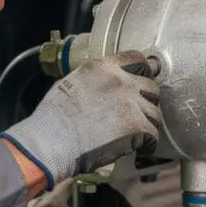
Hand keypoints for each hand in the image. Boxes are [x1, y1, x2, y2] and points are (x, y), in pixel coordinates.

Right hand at [0, 50, 161, 188]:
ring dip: (148, 123)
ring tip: (138, 134)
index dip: (143, 72)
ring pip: (155, 112)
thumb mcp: (70, 84)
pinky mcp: (136, 126)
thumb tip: (104, 86)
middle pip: (151, 86)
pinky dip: (148, 143)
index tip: (142, 83)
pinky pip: (154, 134)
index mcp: (102, 66)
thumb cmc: (52, 119)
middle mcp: (120, 80)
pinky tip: (140, 147)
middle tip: (139, 113)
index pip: (137, 59)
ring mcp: (130, 102)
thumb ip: (94, 80)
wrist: (50, 142)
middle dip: (147, 101)